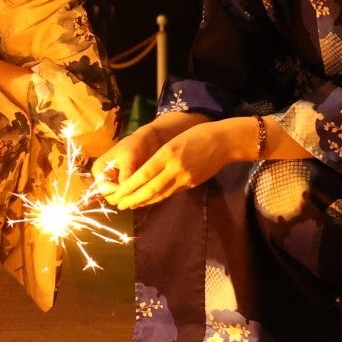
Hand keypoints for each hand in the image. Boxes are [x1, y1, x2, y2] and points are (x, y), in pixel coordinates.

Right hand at [89, 125, 164, 203]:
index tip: (133, 188)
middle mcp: (103, 179)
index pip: (105, 190)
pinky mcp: (122, 186)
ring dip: (131, 197)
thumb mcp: (129, 158)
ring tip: (143, 190)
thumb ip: (125, 175)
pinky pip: (127, 198)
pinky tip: (144, 191)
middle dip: (125, 196)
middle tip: (140, 191)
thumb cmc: (135, 145)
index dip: (118, 192)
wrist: (146, 141)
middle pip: (111, 198)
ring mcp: (113, 184)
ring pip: (120, 200)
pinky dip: (135, 196)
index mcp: (99, 170)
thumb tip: (125, 192)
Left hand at [104, 118, 248, 209]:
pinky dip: (159, 198)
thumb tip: (144, 175)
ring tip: (131, 205)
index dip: (129, 187)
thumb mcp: (175, 141)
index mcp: (168, 153)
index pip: (144, 174)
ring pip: (161, 194)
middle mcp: (175, 168)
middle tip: (119, 205)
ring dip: (144, 201)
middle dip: (133, 198)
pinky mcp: (192, 184)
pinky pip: (172, 192)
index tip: (118, 193)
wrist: (224, 142)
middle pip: (150, 188)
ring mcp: (185, 178)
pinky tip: (150, 200)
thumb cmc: (197, 135)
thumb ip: (161, 157)